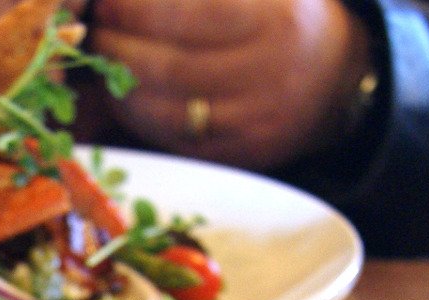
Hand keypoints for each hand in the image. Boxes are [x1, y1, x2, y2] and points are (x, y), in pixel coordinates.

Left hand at [88, 0, 372, 170]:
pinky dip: (141, 119)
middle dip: (117, 47)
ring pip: (167, 111)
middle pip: (170, 66)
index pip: (186, 14)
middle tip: (91, 31)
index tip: (106, 0)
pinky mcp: (242, 156)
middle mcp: (271, 74)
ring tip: (101, 61)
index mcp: (276, 21)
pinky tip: (124, 96)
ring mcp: (256, 122)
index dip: (135, 9)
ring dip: (121, 87)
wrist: (336, 79)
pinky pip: (177, 141)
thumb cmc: (283, 20)